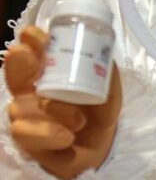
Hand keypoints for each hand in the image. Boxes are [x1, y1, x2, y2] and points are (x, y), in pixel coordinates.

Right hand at [5, 26, 121, 179]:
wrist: (98, 149)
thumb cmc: (98, 114)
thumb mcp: (109, 93)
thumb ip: (108, 76)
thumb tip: (106, 58)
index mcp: (50, 77)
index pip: (36, 56)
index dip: (32, 44)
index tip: (32, 34)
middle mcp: (32, 93)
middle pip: (16, 75)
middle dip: (18, 62)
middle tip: (22, 53)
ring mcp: (27, 116)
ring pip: (26, 106)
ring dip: (54, 110)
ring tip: (79, 121)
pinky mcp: (27, 140)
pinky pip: (28, 133)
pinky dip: (50, 133)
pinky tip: (66, 137)